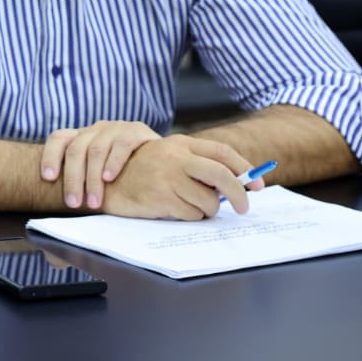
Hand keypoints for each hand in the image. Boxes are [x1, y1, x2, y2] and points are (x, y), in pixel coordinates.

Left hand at [41, 120, 160, 209]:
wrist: (164, 160)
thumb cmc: (124, 172)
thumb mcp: (98, 171)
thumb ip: (81, 176)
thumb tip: (51, 197)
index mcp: (83, 136)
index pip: (59, 138)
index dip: (50, 156)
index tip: (48, 178)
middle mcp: (97, 129)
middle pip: (76, 149)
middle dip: (73, 179)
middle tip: (73, 203)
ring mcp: (116, 128)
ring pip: (96, 149)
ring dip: (92, 178)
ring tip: (94, 202)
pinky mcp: (137, 131)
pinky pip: (122, 144)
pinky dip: (114, 162)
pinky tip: (110, 178)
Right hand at [99, 134, 255, 219]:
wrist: (105, 182)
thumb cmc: (141, 173)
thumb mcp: (168, 159)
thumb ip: (196, 166)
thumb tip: (234, 184)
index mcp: (180, 144)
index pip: (222, 152)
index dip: (243, 168)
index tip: (257, 184)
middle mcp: (175, 157)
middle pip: (221, 176)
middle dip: (239, 195)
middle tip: (243, 208)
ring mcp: (168, 177)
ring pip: (209, 202)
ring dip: (206, 210)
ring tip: (188, 206)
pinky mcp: (161, 197)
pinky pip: (192, 214)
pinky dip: (188, 216)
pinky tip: (171, 209)